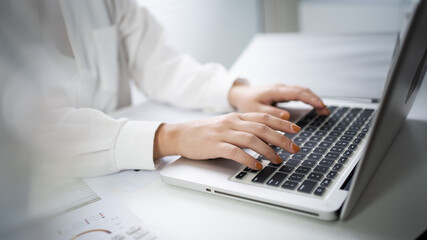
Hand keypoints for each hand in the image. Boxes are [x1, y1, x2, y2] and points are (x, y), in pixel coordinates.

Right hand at [153, 113, 301, 169]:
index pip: (264, 117)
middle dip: (281, 138)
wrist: (180, 134)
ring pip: (251, 139)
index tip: (296, 130)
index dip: (282, 123)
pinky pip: (235, 152)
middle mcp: (232, 122)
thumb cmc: (205, 132)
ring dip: (267, 150)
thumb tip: (266, 138)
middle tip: (295, 148)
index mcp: (237, 116)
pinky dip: (248, 159)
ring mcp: (223, 133)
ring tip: (278, 160)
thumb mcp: (226, 125)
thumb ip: (244, 128)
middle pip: (262, 128)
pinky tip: (257, 166)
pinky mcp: (215, 145)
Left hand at [227, 81, 329, 119]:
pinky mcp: (283, 92)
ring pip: (303, 91)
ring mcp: (283, 89)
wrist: (241, 94)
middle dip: (316, 100)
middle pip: (303, 90)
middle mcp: (281, 87)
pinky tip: (315, 106)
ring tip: (324, 110)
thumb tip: (286, 116)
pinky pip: (299, 93)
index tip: (320, 106)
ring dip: (314, 99)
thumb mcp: (255, 110)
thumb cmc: (247, 102)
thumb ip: (270, 113)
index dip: (310, 99)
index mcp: (275, 91)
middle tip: (326, 111)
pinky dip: (309, 99)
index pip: (297, 93)